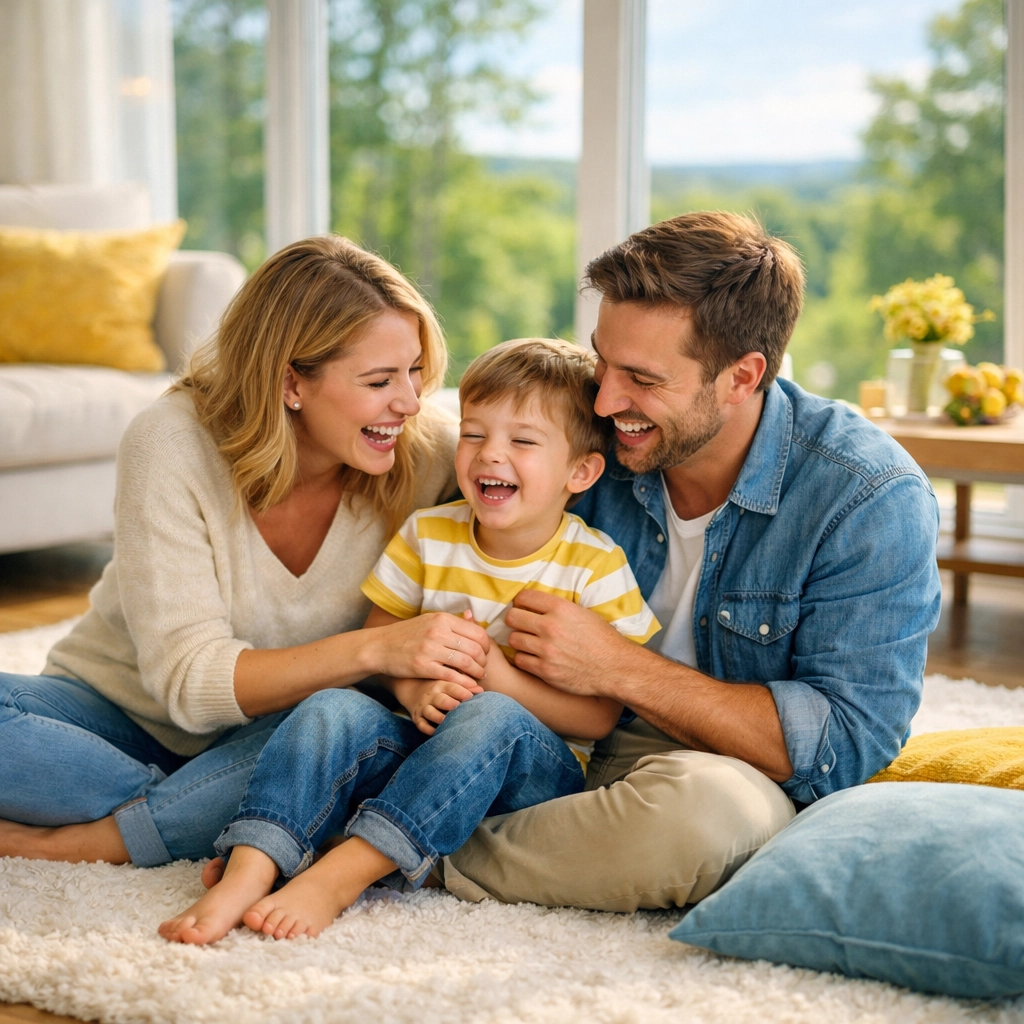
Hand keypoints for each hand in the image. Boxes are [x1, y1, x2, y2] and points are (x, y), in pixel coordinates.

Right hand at [378, 611, 488, 687]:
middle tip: (483, 668)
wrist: (379, 646)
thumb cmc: (406, 634)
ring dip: (476, 672)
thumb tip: (473, 618)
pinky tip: (467, 686)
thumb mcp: (428, 621)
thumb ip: (451, 622)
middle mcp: (438, 631)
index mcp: (442, 619)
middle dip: (483, 661)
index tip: (485, 654)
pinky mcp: (423, 666)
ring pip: (466, 662)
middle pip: (475, 648)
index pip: (477, 632)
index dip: (486, 646)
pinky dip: (464, 682)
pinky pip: (452, 676)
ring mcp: (430, 649)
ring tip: (477, 677)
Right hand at [393, 677, 481, 734]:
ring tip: (444, 720)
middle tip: (456, 706)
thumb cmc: (438, 687)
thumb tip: (481, 690)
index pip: (452, 687)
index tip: (470, 696)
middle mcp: (432, 696)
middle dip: (448, 703)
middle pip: (440, 699)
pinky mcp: (417, 718)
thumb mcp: (448, 682)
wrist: (411, 688)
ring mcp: (424, 707)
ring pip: (430, 712)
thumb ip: (464, 685)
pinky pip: (421, 725)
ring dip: (437, 716)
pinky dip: (427, 729)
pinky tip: (435, 732)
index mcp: (441, 685)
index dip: (461, 691)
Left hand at [505, 590, 632, 697]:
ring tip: (528, 642)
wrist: (615, 668)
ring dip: (519, 640)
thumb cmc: (603, 640)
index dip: (522, 601)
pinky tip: (533, 657)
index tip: (524, 606)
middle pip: (513, 617)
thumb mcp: (584, 613)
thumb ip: (559, 608)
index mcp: (561, 608)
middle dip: (516, 620)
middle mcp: (550, 627)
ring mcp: (546, 650)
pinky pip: (519, 660)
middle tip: (522, 625)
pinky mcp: (545, 670)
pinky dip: (524, 658)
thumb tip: (539, 604)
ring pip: (513, 639)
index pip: (525, 597)